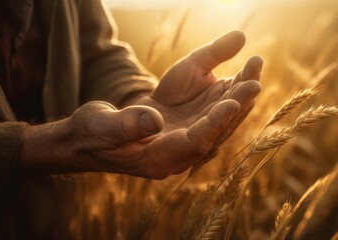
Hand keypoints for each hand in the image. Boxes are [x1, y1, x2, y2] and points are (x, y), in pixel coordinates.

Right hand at [67, 31, 262, 178]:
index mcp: (156, 160)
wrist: (90, 139)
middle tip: (255, 78)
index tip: (233, 102)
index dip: (214, 124)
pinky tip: (236, 77)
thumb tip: (154, 120)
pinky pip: (209, 113)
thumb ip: (126, 126)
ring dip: (235, 98)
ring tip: (253, 69)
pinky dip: (223, 95)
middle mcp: (175, 154)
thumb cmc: (92, 135)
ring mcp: (180, 141)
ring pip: (216, 122)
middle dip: (235, 107)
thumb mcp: (102, 127)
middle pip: (214, 132)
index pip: (193, 143)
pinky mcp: (180, 128)